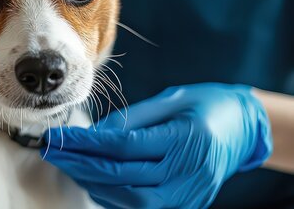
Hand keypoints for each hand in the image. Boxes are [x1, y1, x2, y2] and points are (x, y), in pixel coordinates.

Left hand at [43, 83, 272, 208]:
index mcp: (186, 138)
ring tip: (68, 163)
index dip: (85, 144)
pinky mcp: (185, 205)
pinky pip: (141, 208)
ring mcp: (189, 194)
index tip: (58, 137)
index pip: (124, 146)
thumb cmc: (205, 106)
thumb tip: (93, 135)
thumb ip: (131, 118)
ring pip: (129, 199)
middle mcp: (189, 172)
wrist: (244, 129)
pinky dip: (111, 195)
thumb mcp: (171, 99)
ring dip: (92, 182)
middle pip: (122, 176)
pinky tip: (92, 179)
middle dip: (80, 165)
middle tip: (52, 151)